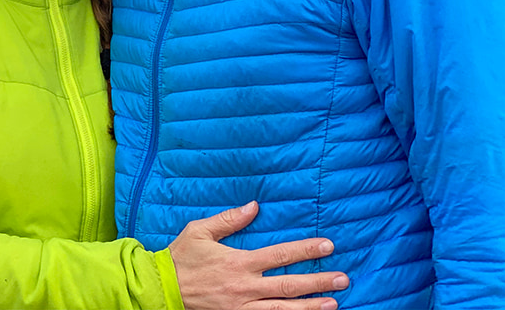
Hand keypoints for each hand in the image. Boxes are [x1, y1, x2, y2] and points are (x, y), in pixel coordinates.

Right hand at [168, 201, 348, 309]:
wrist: (162, 290)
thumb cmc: (181, 256)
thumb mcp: (200, 230)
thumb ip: (229, 218)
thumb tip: (254, 205)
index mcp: (239, 262)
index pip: (280, 256)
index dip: (305, 251)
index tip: (327, 246)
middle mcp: (245, 287)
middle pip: (288, 286)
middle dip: (318, 282)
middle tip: (343, 279)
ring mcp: (241, 308)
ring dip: (310, 307)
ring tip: (334, 304)